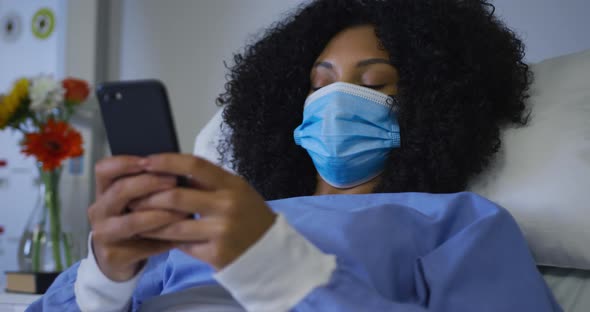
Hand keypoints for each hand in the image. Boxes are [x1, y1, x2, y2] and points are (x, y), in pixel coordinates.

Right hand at [88, 156, 187, 280]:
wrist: (114, 259)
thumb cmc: (131, 221)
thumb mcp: (132, 201)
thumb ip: (145, 186)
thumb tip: (176, 169)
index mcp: (103, 192)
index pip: (104, 170)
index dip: (125, 163)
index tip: (148, 160)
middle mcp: (99, 211)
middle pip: (120, 191)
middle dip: (150, 183)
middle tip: (174, 182)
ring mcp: (103, 234)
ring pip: (133, 221)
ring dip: (161, 215)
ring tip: (184, 212)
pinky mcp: (113, 256)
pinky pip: (143, 246)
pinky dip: (164, 241)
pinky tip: (182, 236)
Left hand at [131, 154, 276, 270]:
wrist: (270, 251)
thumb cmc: (250, 216)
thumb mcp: (237, 190)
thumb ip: (208, 182)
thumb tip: (170, 171)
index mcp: (233, 185)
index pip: (195, 165)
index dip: (167, 161)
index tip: (146, 161)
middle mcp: (227, 206)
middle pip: (176, 197)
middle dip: (148, 196)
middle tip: (132, 195)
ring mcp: (221, 231)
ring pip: (173, 225)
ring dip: (149, 220)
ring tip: (135, 215)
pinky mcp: (215, 254)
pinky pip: (181, 245)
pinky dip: (164, 239)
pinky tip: (153, 235)